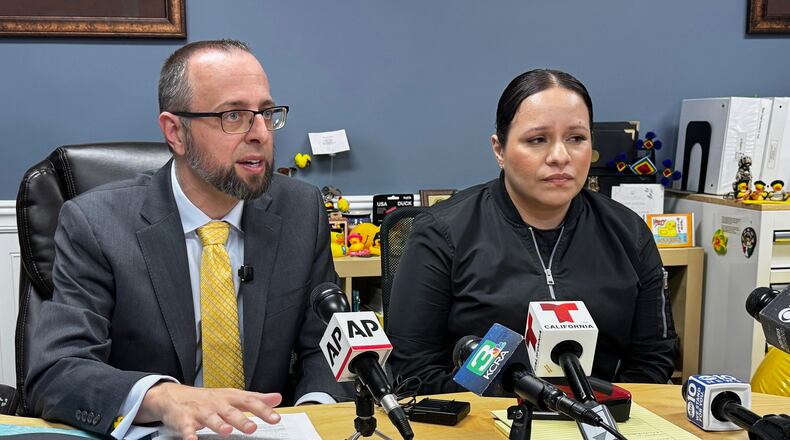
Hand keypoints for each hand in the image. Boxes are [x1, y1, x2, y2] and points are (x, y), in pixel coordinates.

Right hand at [135, 382, 282, 439]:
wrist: (174, 396)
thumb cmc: (209, 399)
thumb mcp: (233, 396)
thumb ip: (255, 399)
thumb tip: (277, 398)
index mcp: (230, 397)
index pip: (250, 402)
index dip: (263, 410)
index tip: (275, 418)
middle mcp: (217, 403)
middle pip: (231, 411)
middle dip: (241, 420)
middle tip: (252, 428)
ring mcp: (200, 411)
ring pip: (211, 418)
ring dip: (219, 424)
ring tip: (227, 431)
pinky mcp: (184, 419)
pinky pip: (187, 427)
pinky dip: (189, 433)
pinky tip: (193, 439)